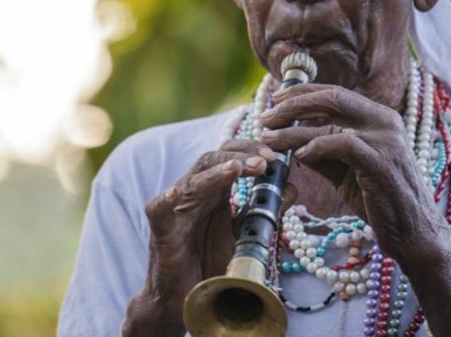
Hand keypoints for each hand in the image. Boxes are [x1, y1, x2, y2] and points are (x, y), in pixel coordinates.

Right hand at [123, 138, 275, 336]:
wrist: (188, 299)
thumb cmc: (212, 264)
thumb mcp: (246, 236)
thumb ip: (266, 212)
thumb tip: (291, 188)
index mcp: (215, 192)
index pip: (231, 158)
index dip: (252, 152)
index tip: (276, 158)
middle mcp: (195, 194)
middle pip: (213, 160)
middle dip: (239, 156)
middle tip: (265, 161)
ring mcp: (176, 209)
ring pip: (193, 180)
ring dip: (215, 172)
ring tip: (236, 167)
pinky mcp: (161, 229)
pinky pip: (159, 209)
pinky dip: (166, 200)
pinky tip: (176, 193)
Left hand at [258, 83, 449, 264]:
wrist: (414, 232)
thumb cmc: (380, 201)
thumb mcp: (347, 170)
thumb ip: (324, 151)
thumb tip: (290, 140)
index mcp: (379, 118)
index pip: (335, 93)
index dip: (302, 93)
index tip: (275, 99)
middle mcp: (385, 122)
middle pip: (332, 97)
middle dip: (293, 104)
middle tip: (266, 117)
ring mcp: (386, 141)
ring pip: (332, 120)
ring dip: (294, 129)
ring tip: (270, 138)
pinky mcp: (381, 163)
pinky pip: (342, 144)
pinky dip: (316, 146)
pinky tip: (299, 156)